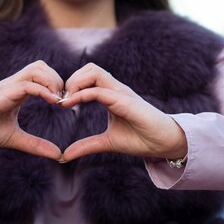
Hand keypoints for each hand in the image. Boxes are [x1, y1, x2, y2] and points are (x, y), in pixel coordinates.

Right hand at [0, 60, 63, 159]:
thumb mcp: (15, 138)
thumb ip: (35, 145)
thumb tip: (58, 154)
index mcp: (17, 91)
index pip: (42, 74)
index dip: (57, 84)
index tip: (65, 103)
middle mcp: (13, 84)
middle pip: (40, 66)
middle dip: (57, 79)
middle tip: (63, 100)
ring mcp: (6, 87)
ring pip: (35, 69)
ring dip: (51, 81)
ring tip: (57, 100)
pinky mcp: (1, 94)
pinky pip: (26, 84)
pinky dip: (42, 90)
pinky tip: (52, 101)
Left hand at [60, 63, 187, 161]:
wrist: (164, 144)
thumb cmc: (140, 139)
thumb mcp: (107, 142)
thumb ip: (87, 145)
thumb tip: (65, 155)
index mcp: (111, 94)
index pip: (88, 76)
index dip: (71, 85)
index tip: (60, 102)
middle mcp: (116, 89)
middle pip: (90, 68)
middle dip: (71, 79)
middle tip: (61, 100)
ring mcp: (121, 93)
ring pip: (94, 71)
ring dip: (76, 82)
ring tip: (66, 101)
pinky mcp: (126, 102)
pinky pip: (100, 91)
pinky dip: (83, 94)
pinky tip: (71, 104)